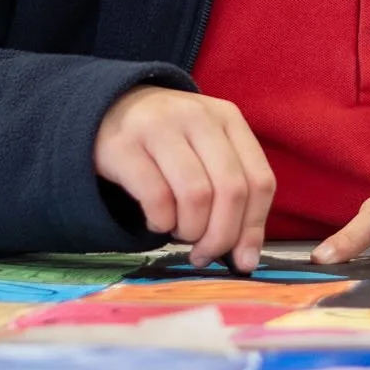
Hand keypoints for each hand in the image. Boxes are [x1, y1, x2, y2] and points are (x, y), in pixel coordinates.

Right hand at [93, 86, 276, 271]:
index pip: (260, 180)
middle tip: (204, 254)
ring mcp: (160, 127)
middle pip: (231, 190)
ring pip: (196, 195)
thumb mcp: (207, 154)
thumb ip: (232, 197)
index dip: (253, 227)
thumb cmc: (168, 142)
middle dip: (221, 236)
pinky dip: (161, 222)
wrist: (108, 109)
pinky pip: (156, 196)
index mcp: (229, 118)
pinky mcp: (123, 145)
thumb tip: (247, 260)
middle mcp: (198, 117)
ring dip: (191, 229)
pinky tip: (157, 222)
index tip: (242, 259)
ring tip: (180, 232)